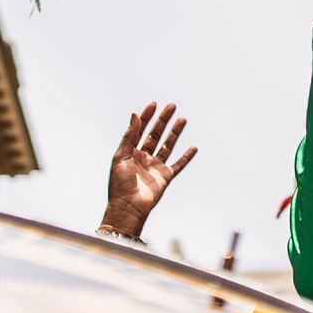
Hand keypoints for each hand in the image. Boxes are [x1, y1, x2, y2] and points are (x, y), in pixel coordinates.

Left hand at [101, 102, 197, 237]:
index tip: (154, 105)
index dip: (146, 117)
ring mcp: (155, 167)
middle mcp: (143, 158)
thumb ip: (129, 135)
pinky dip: (186, 157)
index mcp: (130, 152)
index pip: (140, 130)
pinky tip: (193, 148)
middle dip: (163, 120)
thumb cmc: (119, 184)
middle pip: (155, 134)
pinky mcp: (165, 177)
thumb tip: (135, 115)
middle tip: (171, 106)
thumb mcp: (120, 156)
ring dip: (175, 133)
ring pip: (167, 146)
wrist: (128, 207)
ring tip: (182, 119)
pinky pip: (178, 164)